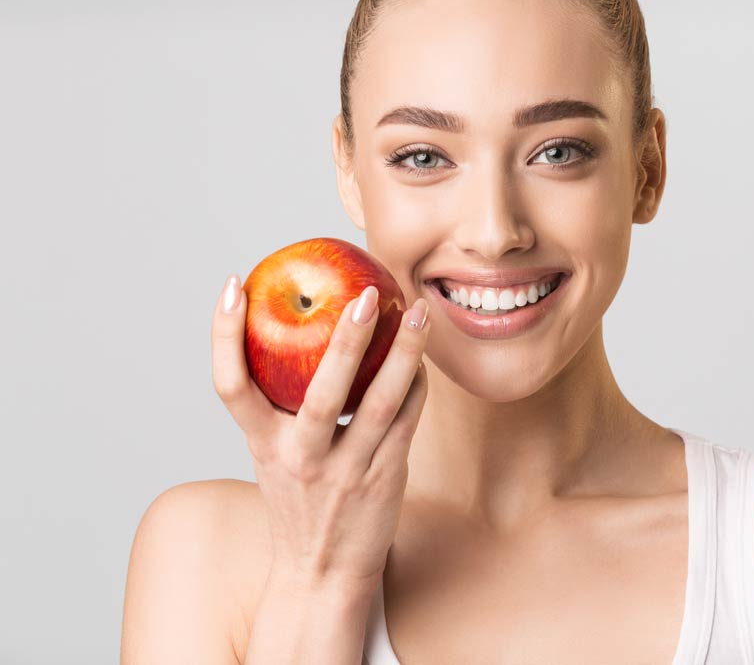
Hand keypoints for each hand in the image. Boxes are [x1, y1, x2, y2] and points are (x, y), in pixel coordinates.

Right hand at [210, 274, 429, 594]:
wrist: (323, 575)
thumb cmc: (299, 503)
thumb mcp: (274, 457)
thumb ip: (279, 408)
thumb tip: (297, 332)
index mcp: (262, 446)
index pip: (229, 386)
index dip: (224, 335)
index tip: (234, 285)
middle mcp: (301, 459)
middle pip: (321, 393)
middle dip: (345, 340)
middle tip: (364, 292)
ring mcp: (347, 471)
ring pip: (382, 405)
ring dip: (403, 354)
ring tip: (417, 311)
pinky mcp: (385, 478)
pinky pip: (406, 421)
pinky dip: (416, 385)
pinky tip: (421, 357)